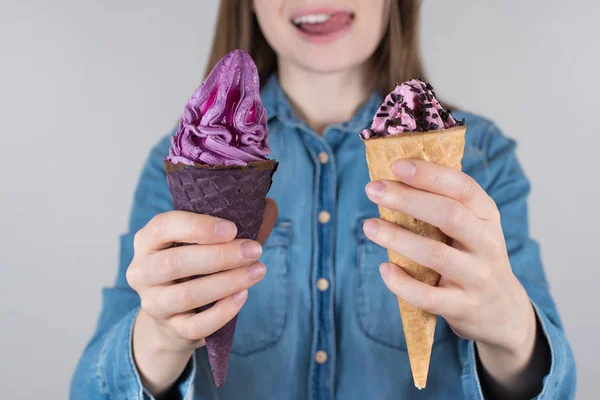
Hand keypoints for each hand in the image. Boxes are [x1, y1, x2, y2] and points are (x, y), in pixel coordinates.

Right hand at [126, 199, 277, 395]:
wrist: (173, 316)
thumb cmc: (194, 266)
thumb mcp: (205, 243)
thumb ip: (233, 227)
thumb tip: (270, 207)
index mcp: (148, 240)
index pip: (165, 226)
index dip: (199, 227)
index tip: (233, 228)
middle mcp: (142, 271)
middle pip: (175, 263)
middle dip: (220, 256)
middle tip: (254, 250)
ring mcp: (153, 303)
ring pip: (186, 295)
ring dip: (227, 282)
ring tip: (258, 271)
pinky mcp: (171, 330)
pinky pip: (196, 325)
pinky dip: (222, 312)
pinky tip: (243, 296)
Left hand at [363, 160, 540, 393]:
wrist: (501, 310)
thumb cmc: (472, 256)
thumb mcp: (471, 226)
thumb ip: (443, 203)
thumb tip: (395, 176)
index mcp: (487, 215)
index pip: (463, 187)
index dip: (430, 174)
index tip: (396, 165)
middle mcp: (488, 243)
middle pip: (449, 215)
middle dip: (407, 199)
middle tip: (373, 189)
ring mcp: (478, 277)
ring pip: (436, 254)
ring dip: (397, 238)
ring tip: (369, 226)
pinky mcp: (463, 307)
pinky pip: (428, 297)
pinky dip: (401, 283)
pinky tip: (384, 269)